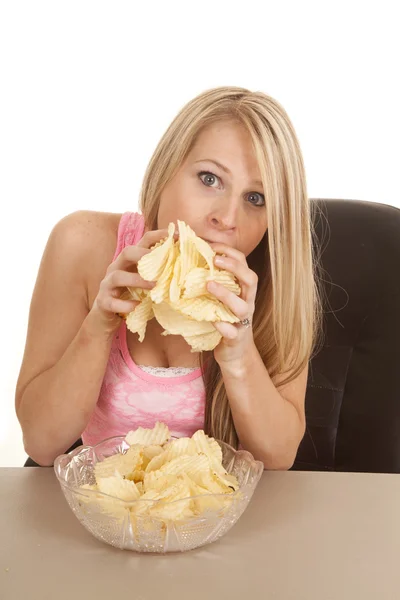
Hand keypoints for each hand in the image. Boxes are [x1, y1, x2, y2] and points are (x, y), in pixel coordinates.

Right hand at [88, 229, 168, 335]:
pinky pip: (112, 301)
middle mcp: (116, 268)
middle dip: (144, 255)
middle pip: (126, 252)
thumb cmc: (131, 297)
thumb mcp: (144, 282)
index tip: (176, 235)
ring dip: (137, 280)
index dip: (159, 235)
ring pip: (118, 276)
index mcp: (129, 261)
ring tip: (154, 286)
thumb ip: (158, 274)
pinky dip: (125, 304)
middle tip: (161, 263)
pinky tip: (136, 305)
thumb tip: (186, 268)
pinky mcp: (103, 302)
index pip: (143, 241)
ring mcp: (107, 285)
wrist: (106, 318)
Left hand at [206, 243, 257, 364]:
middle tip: (215, 260)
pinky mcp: (236, 338)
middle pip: (251, 280)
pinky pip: (232, 331)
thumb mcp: (220, 297)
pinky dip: (222, 326)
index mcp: (243, 290)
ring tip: (209, 284)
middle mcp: (247, 302)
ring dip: (226, 294)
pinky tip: (213, 321)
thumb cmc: (224, 319)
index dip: (230, 253)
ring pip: (242, 306)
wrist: (235, 352)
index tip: (211, 246)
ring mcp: (243, 321)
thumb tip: (190, 259)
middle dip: (235, 267)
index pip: (244, 264)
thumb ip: (212, 280)